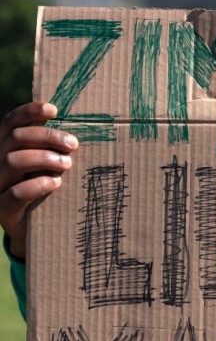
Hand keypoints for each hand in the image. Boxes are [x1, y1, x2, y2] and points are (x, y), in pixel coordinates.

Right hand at [0, 102, 77, 258]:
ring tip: (68, 163)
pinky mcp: (2, 210)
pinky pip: (15, 193)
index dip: (29, 112)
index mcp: (5, 148)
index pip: (10, 122)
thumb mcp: (50, 166)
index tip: (55, 109)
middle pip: (14, 138)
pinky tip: (56, 183)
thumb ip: (55, 147)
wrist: (38, 230)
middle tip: (73, 144)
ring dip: (44, 158)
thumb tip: (82, 127)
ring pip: (12, 161)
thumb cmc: (48, 189)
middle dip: (47, 136)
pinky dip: (37, 184)